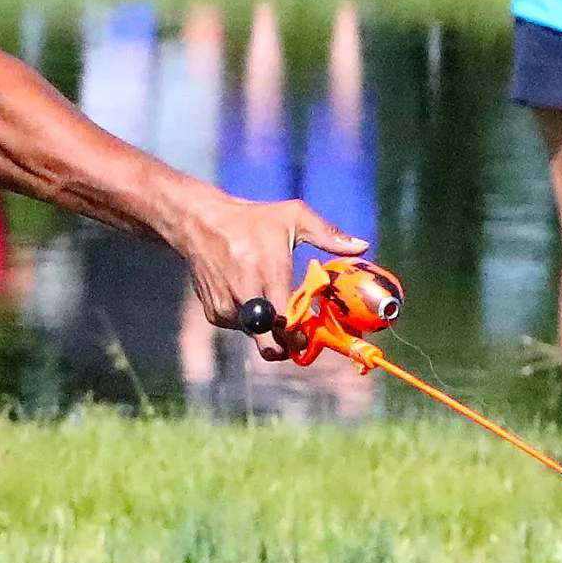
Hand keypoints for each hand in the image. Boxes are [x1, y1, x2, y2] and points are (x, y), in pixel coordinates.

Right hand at [177, 192, 365, 342]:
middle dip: (285, 346)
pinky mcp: (214, 313)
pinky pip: (239, 328)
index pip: (286, 322)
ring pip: (255, 336)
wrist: (199, 223)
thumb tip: (362, 246)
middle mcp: (245, 295)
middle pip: (268, 342)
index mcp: (268, 273)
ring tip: (269, 302)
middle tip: (296, 338)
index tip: (309, 334)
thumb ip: (329, 234)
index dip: (300, 335)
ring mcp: (226, 307)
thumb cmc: (252, 219)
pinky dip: (249, 320)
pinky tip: (249, 296)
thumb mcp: (293, 216)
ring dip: (267, 328)